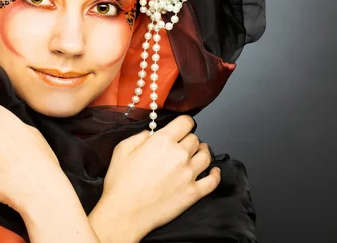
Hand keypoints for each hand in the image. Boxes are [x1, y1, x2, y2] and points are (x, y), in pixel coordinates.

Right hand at [93, 115, 220, 240]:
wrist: (124, 213)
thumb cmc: (121, 183)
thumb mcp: (122, 149)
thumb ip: (140, 136)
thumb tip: (151, 133)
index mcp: (162, 142)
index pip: (186, 122)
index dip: (185, 123)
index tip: (183, 126)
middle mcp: (179, 155)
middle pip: (195, 139)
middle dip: (189, 139)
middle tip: (183, 144)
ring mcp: (189, 174)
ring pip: (206, 156)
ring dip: (202, 152)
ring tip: (198, 153)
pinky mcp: (193, 193)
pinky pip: (213, 180)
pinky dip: (215, 174)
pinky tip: (213, 171)